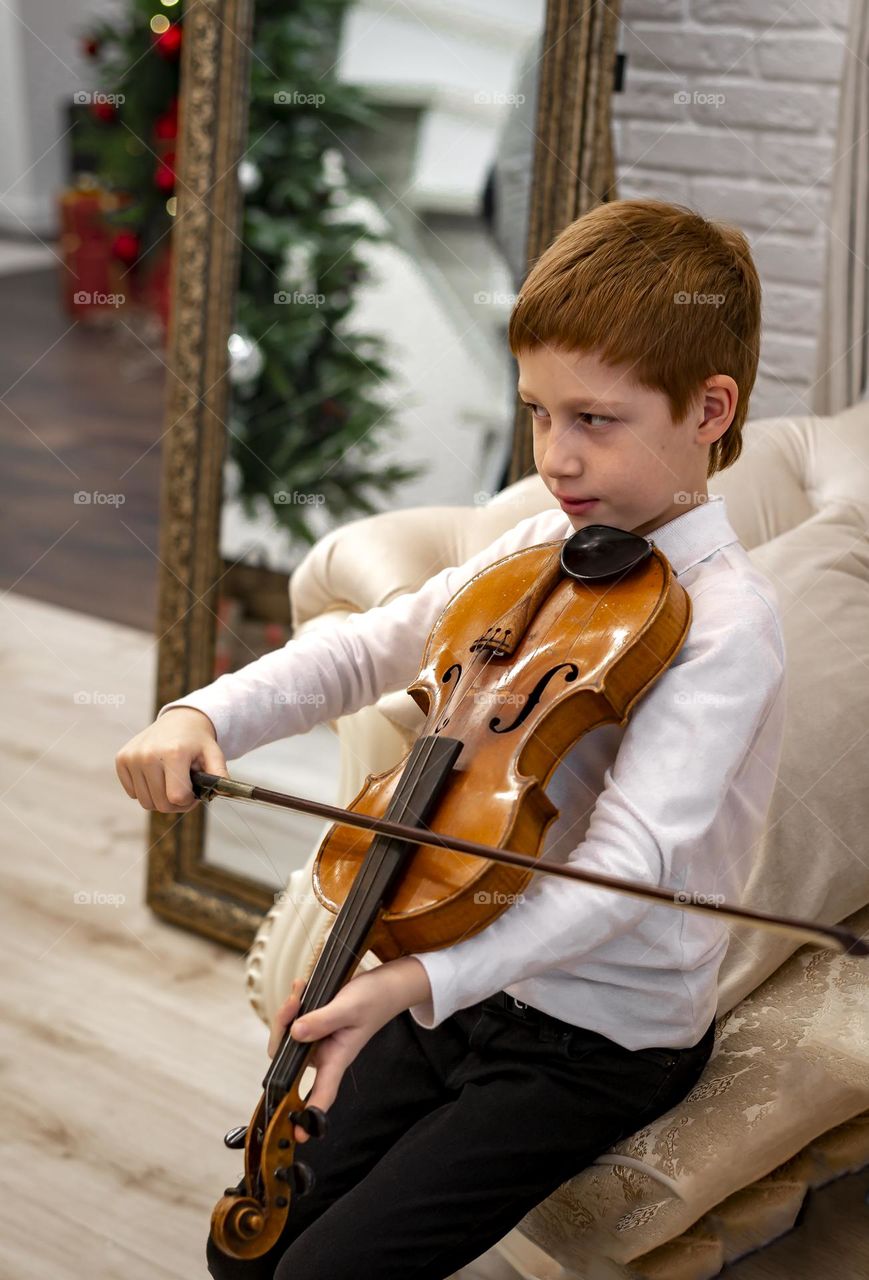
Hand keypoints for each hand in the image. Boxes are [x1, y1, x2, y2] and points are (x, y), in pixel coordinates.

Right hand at [115, 707, 226, 811]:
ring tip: (172, 782)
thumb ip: (219, 775)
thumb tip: (225, 793)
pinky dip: (146, 790)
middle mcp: (148, 754)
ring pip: (145, 802)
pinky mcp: (121, 759)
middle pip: (160, 804)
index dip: (189, 801)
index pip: (177, 798)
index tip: (194, 793)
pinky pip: (133, 793)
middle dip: (176, 803)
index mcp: (173, 753)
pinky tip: (157, 776)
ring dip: (160, 798)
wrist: (179, 720)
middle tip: (184, 790)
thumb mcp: (214, 754)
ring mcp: (132, 757)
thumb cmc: (197, 741)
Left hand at [267, 959, 430, 1142]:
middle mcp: (325, 1053)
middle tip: (294, 1002)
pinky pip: (293, 1021)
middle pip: (288, 1058)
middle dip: (283, 1029)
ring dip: (288, 1013)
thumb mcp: (349, 1008)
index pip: (323, 1092)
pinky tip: (301, 989)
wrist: (385, 985)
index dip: (310, 1113)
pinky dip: (293, 1005)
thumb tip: (295, 1033)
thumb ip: (323, 1021)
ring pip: (288, 1036)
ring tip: (300, 990)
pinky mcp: (315, 1026)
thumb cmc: (375, 999)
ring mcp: (318, 1040)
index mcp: (337, 1057)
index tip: (300, 1133)